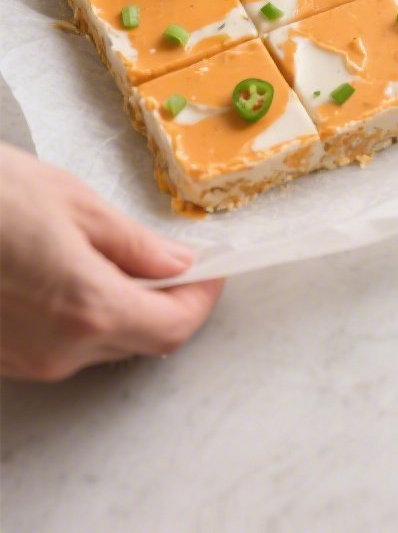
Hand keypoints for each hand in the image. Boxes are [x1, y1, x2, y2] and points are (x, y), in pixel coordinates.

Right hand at [0, 144, 223, 380]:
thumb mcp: (72, 202)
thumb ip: (130, 243)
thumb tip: (174, 262)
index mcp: (89, 306)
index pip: (173, 327)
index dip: (201, 300)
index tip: (212, 272)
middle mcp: (60, 349)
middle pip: (140, 341)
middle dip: (165, 302)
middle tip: (172, 260)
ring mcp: (28, 361)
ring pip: (101, 345)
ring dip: (122, 308)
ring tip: (117, 256)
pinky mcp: (3, 358)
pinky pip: (61, 345)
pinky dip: (82, 314)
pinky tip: (71, 271)